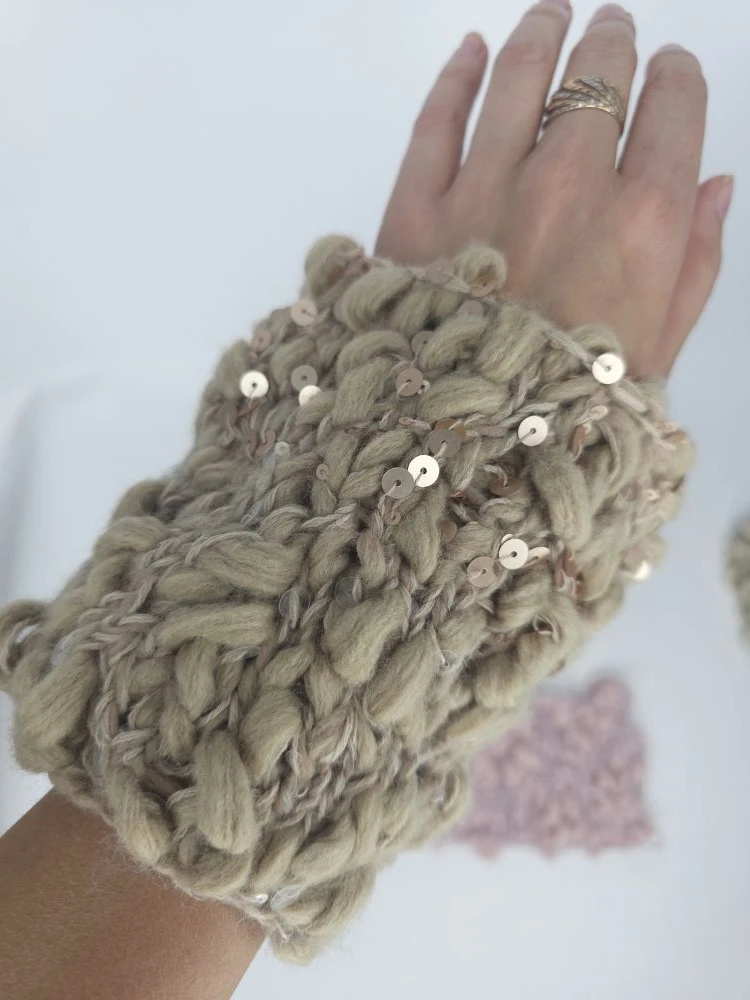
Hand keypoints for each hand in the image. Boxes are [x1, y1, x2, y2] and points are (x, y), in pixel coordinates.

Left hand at [375, 2, 731, 376]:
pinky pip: (438, 117)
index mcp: (645, 223)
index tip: (669, 72)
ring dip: (542, 32)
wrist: (463, 448)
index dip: (675, 79)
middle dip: (612, 44)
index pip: (673, 112)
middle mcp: (570, 185)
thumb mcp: (658, 353)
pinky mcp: (415, 204)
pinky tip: (471, 50)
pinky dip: (456, 74)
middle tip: (610, 31)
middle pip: (599, 77)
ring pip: (520, 75)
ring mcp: (486, 187)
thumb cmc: (570, 411)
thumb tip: (716, 185)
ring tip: (551, 13)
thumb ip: (696, 265)